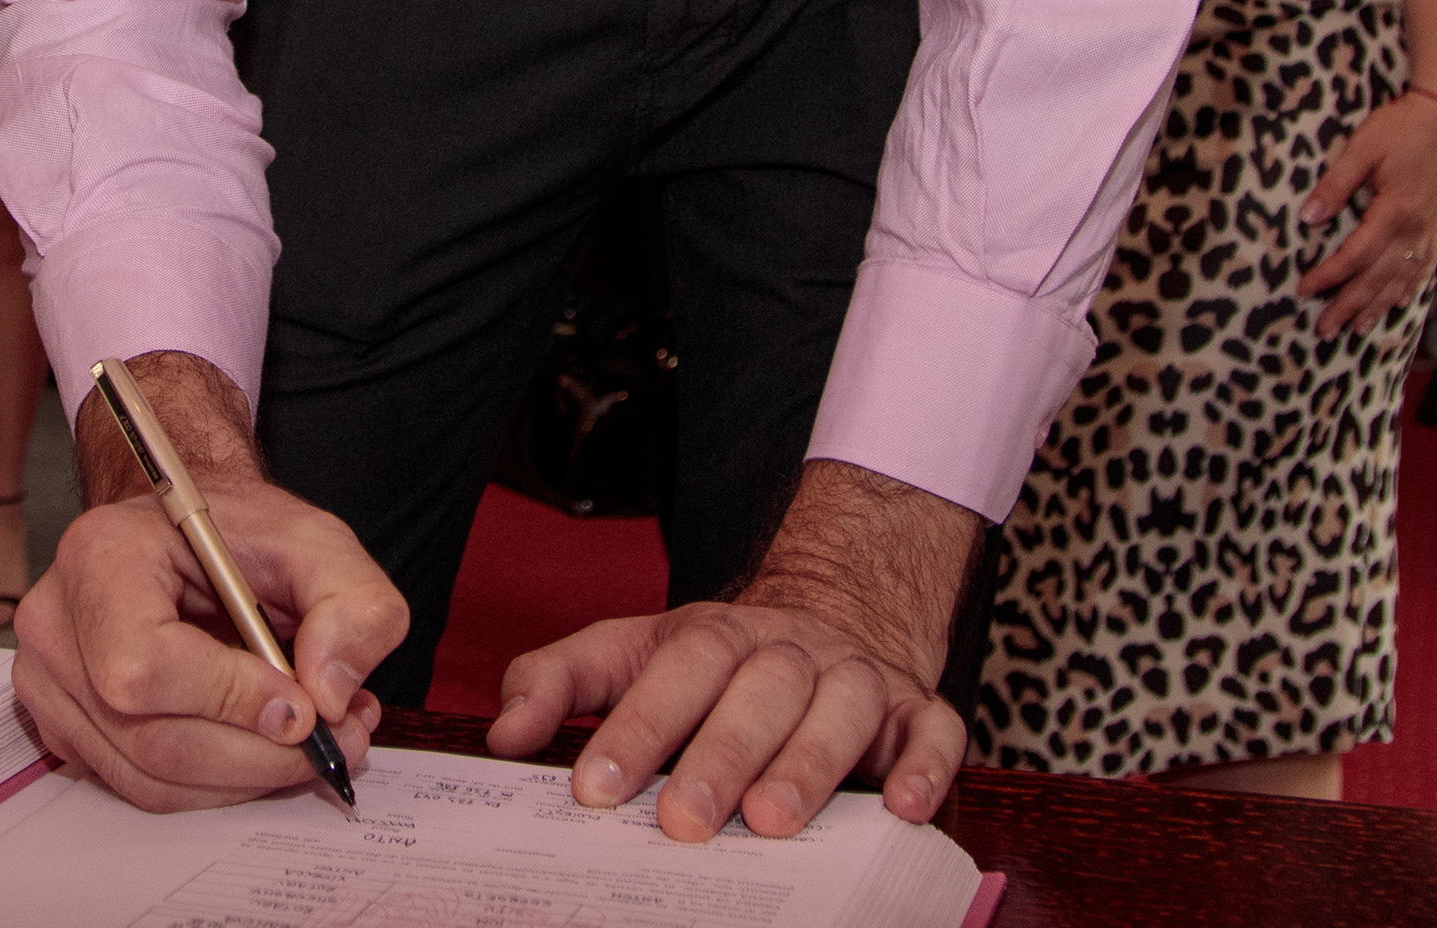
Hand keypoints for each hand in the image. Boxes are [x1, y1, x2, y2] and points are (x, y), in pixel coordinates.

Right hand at [14, 369, 401, 810]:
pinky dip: (214, 784)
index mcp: (100, 556)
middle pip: (150, 739)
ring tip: (312, 743)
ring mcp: (49, 683)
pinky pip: (142, 786)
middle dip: (258, 757)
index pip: (142, 665)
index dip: (229, 700)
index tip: (302, 705)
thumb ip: (354, 604)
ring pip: (149, 778)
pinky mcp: (66, 728)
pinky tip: (260, 745)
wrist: (190, 539)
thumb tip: (328, 692)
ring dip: (245, 779)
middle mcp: (56, 623)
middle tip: (337, 741)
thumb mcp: (320, 543)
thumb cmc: (240, 535)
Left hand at [490, 463, 969, 838]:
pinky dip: (924, 769)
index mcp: (714, 636)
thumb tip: (503, 733)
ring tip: (773, 821)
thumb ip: (558, 682)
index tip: (594, 790)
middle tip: (683, 822)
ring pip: (840, 710)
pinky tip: (902, 810)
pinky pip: (933, 734)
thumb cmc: (718, 663)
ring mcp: (858, 678)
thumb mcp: (629, 653)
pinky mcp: (918, 711)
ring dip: (809, 763)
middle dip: (718, 756)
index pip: (674, 671)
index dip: (635, 727)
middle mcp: (789, 651)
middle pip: (757, 692)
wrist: (837, 614)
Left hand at [1294, 88, 1436, 337]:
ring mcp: (1430, 231)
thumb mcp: (1362, 149)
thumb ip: (1335, 185)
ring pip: (1402, 280)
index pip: (1356, 257)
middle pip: (1378, 279)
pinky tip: (1398, 301)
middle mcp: (1415, 230)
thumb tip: (1308, 218)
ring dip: (1377, 306)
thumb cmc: (1403, 127)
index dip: (1329, 277)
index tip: (1303, 290)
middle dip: (1349, 306)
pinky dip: (1408, 289)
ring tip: (1356, 329)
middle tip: (1324, 330)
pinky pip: (1423, 268)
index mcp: (1395, 212)